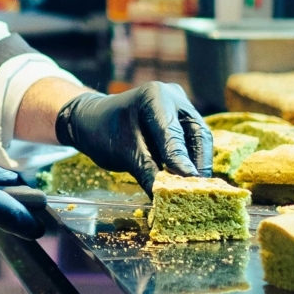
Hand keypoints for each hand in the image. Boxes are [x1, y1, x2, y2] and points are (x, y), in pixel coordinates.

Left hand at [55, 83, 213, 189]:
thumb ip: (147, 172)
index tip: (190, 181)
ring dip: (198, 164)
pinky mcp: (181, 120)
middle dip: (198, 163)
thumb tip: (165, 196)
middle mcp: (174, 97)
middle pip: (196, 133)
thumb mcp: (124, 154)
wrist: (93, 121)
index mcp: (155, 96)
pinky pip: (192, 142)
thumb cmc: (103, 132)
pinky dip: (191, 161)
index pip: (172, 132)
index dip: (182, 159)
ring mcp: (180, 107)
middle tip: (201, 190)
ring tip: (198, 189)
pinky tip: (191, 180)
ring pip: (198, 139)